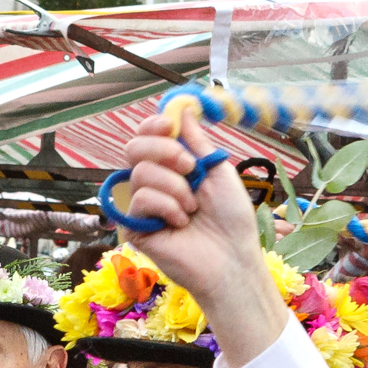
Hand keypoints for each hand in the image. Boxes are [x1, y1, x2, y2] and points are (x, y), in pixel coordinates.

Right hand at [110, 117, 290, 364]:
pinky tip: (180, 223)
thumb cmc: (232, 219)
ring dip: (175, 188)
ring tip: (192, 209)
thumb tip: (182, 111)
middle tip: (191, 169)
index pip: (147, 137)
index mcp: (173, 167)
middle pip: (134, 148)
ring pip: (141, 173)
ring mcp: (143, 206)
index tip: (169, 124)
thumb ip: (196, 141)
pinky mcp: (135, 227)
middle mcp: (154, 183)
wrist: (232, 257)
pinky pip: (140, 199)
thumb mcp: (218, 170)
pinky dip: (166, 206)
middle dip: (164, 151)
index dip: (153, 125)